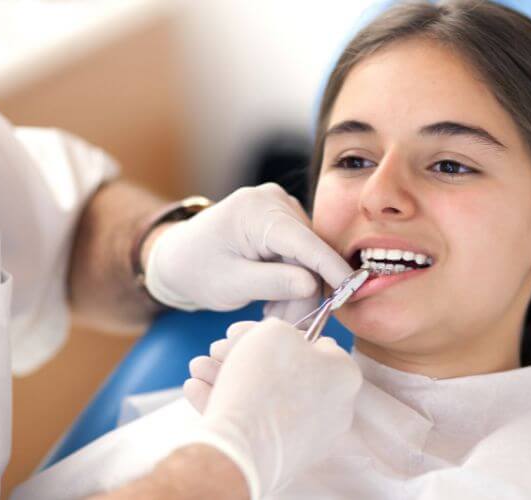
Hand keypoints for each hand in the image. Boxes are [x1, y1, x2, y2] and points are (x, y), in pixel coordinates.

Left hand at [144, 183, 351, 319]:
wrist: (178, 257)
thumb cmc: (197, 270)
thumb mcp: (230, 284)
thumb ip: (273, 282)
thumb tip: (313, 285)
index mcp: (256, 211)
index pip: (304, 241)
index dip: (331, 267)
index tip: (352, 290)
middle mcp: (273, 201)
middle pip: (310, 253)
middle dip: (304, 292)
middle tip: (284, 323)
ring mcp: (281, 207)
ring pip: (310, 258)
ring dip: (297, 291)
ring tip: (271, 312)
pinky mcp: (285, 220)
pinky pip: (303, 254)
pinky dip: (293, 280)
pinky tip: (274, 297)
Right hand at [188, 318, 361, 498]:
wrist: (243, 446)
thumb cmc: (264, 381)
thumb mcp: (274, 330)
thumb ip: (282, 328)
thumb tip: (280, 337)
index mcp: (345, 375)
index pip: (316, 345)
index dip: (280, 332)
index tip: (249, 330)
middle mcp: (334, 407)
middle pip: (285, 372)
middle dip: (245, 356)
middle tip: (218, 348)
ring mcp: (310, 436)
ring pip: (266, 397)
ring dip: (228, 377)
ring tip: (199, 367)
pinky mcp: (283, 457)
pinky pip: (257, 423)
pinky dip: (228, 403)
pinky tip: (197, 389)